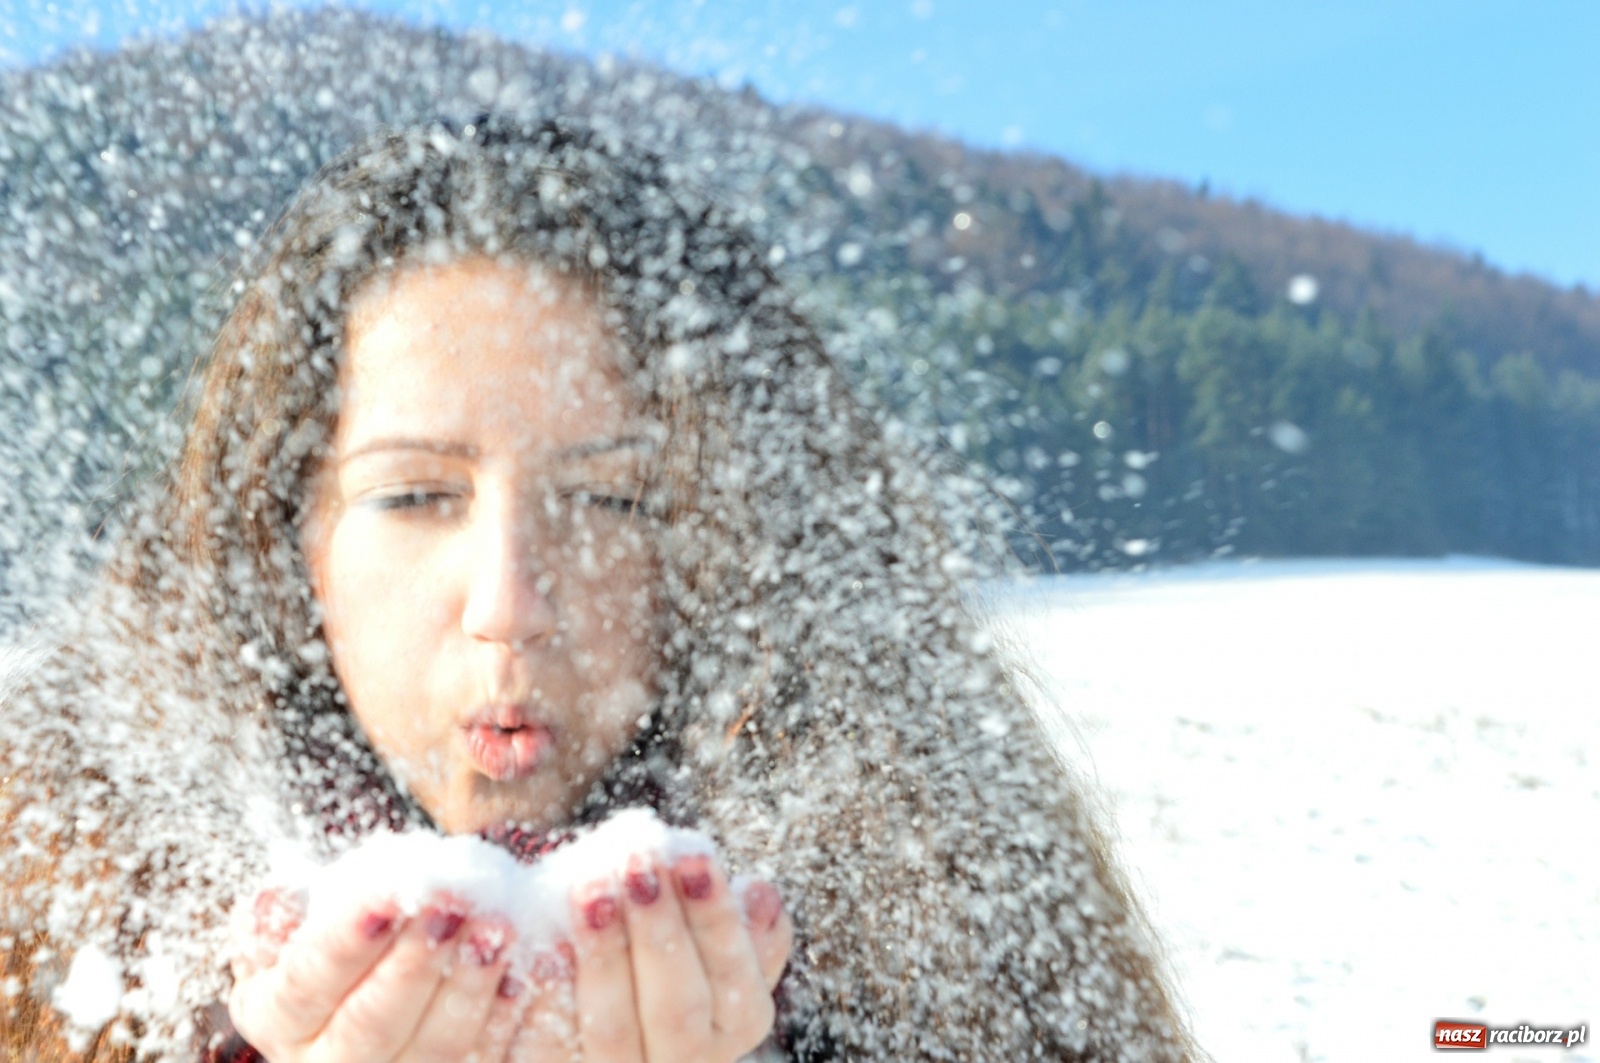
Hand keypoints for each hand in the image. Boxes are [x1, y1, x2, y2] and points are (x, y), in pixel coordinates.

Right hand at [229, 891, 528, 1061]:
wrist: (387, 957)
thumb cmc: (346, 927)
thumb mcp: (303, 912)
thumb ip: (286, 911)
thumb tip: (276, 900)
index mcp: (277, 1014)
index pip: (304, 984)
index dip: (346, 943)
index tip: (391, 899)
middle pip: (370, 1025)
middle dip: (415, 962)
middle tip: (457, 905)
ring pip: (433, 1049)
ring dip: (469, 986)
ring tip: (499, 928)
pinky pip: (479, 1059)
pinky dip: (505, 1017)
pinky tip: (527, 973)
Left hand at [507, 856, 792, 1062]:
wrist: (586, 1006)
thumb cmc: (657, 949)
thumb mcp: (709, 939)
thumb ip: (738, 925)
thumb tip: (760, 894)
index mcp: (731, 1025)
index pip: (733, 980)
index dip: (714, 919)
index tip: (692, 855)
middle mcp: (679, 1061)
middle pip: (678, 1011)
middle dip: (660, 932)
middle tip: (638, 862)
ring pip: (613, 1029)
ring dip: (604, 955)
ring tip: (591, 886)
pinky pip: (547, 1045)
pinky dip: (542, 993)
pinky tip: (537, 939)